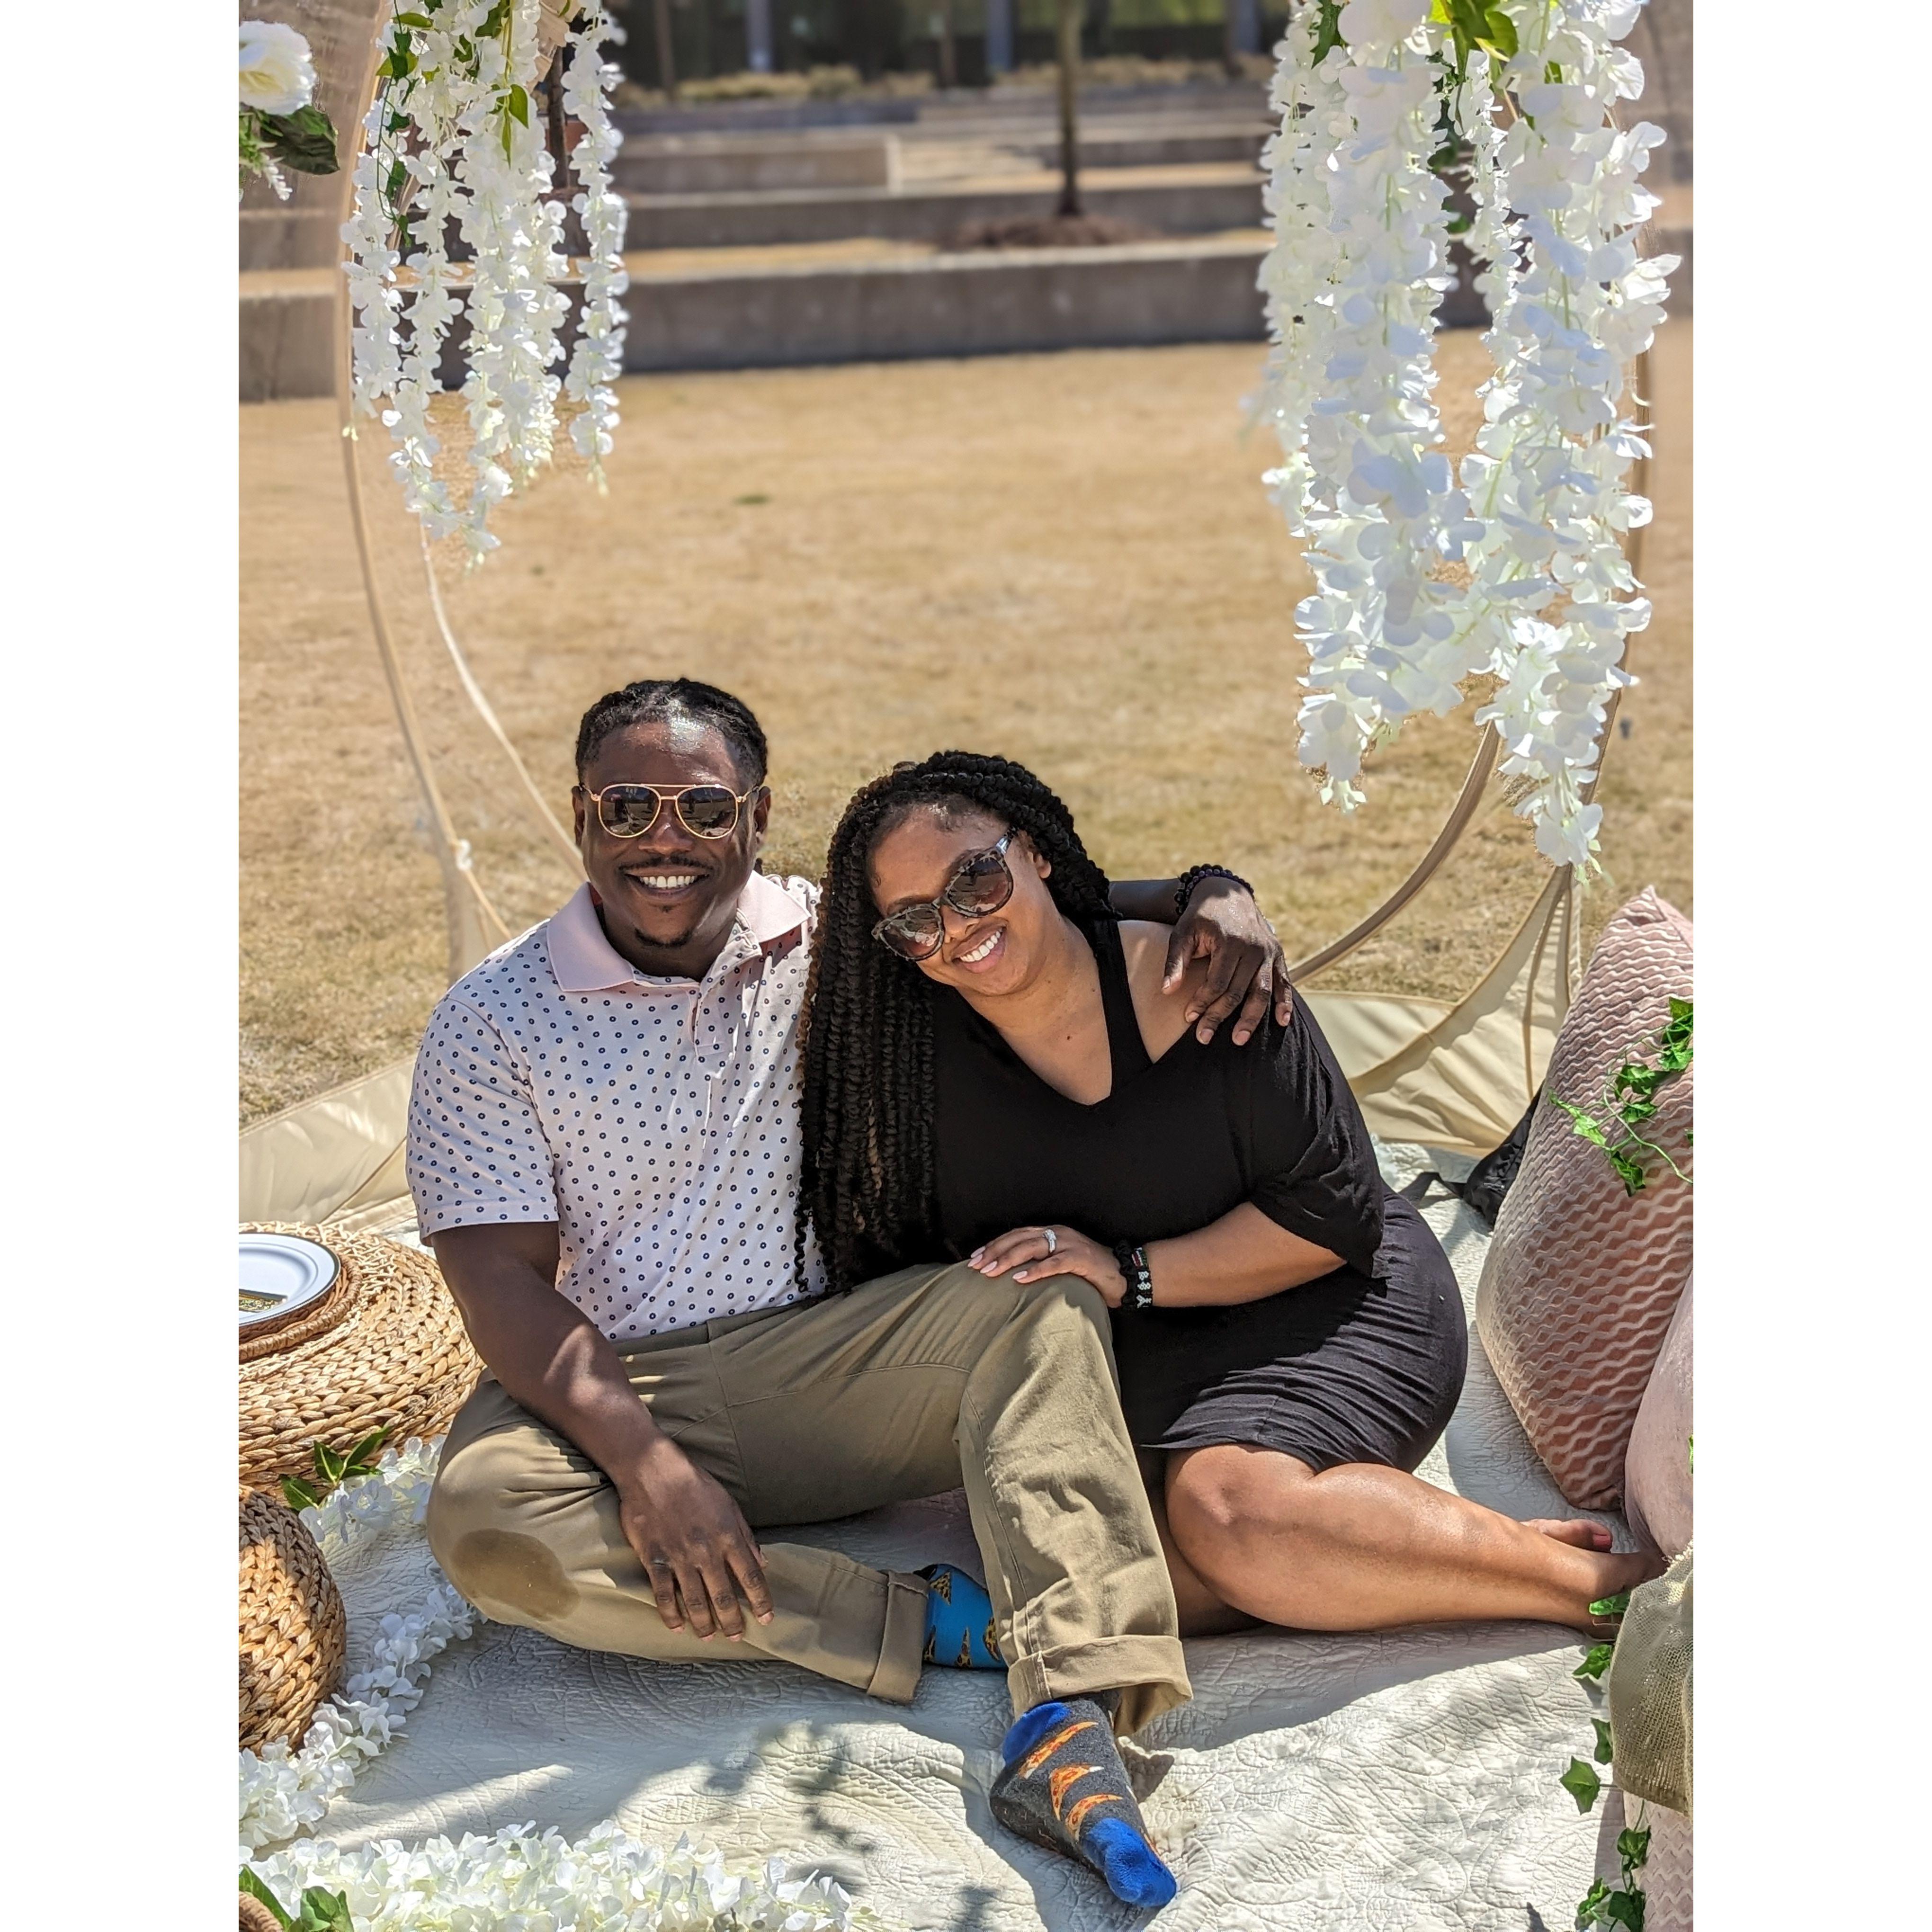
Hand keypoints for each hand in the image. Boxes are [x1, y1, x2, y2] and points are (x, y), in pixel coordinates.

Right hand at [616, 1434, 773, 1641]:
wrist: (653, 1471)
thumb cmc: (694, 1485)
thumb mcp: (729, 1504)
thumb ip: (746, 1536)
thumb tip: (762, 1562)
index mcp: (728, 1536)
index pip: (751, 1577)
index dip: (761, 1601)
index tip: (767, 1618)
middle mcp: (706, 1552)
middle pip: (724, 1596)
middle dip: (733, 1620)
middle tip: (736, 1636)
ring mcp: (679, 1558)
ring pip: (695, 1601)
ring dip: (704, 1624)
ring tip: (709, 1637)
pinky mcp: (655, 1559)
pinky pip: (664, 1594)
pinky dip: (671, 1614)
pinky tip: (677, 1627)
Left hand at [969, 1225, 1127, 1308]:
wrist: (1122, 1274)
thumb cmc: (1087, 1272)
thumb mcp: (1059, 1263)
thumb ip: (1039, 1262)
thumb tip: (1010, 1274)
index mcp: (1051, 1232)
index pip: (1016, 1235)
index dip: (994, 1245)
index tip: (975, 1257)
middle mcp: (1058, 1233)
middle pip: (1019, 1238)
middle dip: (995, 1252)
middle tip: (976, 1266)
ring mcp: (1069, 1244)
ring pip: (1032, 1247)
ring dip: (1008, 1260)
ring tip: (990, 1272)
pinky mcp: (1080, 1258)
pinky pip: (1053, 1263)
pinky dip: (1035, 1271)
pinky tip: (1019, 1279)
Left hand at [1165, 878, 1293, 1046]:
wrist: (1228, 893)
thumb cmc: (1201, 917)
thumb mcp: (1183, 932)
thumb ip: (1176, 961)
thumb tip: (1167, 991)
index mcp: (1230, 941)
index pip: (1217, 982)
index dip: (1202, 1002)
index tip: (1189, 1017)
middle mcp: (1254, 947)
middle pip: (1238, 991)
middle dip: (1220, 1016)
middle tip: (1204, 1038)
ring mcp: (1269, 951)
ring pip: (1262, 991)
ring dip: (1252, 1018)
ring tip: (1239, 1039)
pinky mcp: (1278, 953)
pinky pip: (1284, 982)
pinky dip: (1285, 1003)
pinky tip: (1281, 1022)